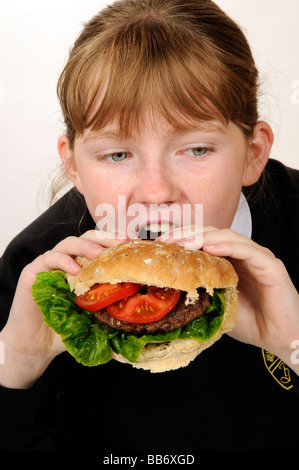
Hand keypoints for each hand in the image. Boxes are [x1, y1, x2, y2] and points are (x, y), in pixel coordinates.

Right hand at [0, 230, 127, 387]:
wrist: (37, 345)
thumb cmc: (66, 329)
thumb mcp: (93, 318)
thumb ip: (110, 311)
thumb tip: (139, 315)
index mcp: (83, 267)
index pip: (101, 245)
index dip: (116, 242)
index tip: (133, 244)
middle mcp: (67, 261)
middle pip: (87, 238)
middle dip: (105, 238)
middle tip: (121, 244)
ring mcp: (50, 265)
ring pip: (68, 243)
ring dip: (85, 246)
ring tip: (98, 254)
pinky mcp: (33, 272)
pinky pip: (48, 258)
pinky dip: (62, 260)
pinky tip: (74, 269)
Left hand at [159, 227, 298, 371]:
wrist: (280, 339)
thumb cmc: (250, 322)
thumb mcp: (216, 306)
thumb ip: (200, 294)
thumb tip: (168, 292)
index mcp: (229, 261)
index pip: (202, 241)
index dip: (182, 240)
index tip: (160, 246)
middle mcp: (242, 254)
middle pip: (211, 234)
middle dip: (187, 235)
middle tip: (166, 242)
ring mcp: (257, 257)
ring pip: (228, 238)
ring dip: (203, 237)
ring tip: (183, 242)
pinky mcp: (271, 265)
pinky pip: (249, 250)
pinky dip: (229, 246)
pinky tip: (211, 247)